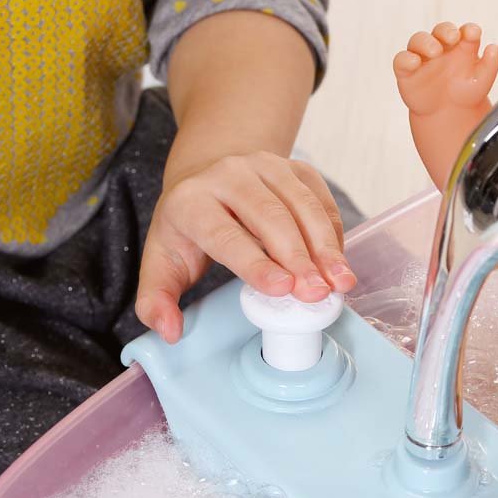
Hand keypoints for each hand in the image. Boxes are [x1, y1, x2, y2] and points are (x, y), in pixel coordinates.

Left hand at [136, 152, 356, 342]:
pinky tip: (338, 263)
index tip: (282, 288)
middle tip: (317, 293)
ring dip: (324, 246)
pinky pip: (321, 199)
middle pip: (270, 216)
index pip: (224, 233)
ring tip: (339, 282)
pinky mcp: (294, 167)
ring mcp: (266, 165)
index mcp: (190, 201)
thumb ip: (157, 300)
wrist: (208, 175)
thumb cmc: (188, 228)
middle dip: (298, 257)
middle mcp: (229, 175)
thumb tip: (171, 331)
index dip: (255, 262)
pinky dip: (334, 232)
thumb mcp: (162, 262)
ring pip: (301, 204)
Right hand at [393, 22, 497, 116]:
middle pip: (440, 30)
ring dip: (426, 42)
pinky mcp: (407, 70)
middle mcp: (442, 47)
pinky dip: (406, 59)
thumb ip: (490, 65)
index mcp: (462, 46)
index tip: (473, 34)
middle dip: (446, 30)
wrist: (447, 114)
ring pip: (419, 40)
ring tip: (434, 52)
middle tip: (453, 38)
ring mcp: (423, 57)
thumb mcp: (482, 81)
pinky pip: (402, 60)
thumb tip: (494, 48)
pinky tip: (414, 62)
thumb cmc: (464, 93)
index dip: (469, 30)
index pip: (465, 31)